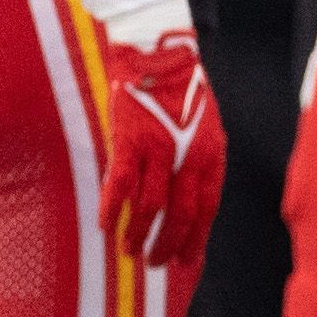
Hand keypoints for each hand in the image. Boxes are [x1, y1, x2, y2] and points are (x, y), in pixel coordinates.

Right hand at [99, 28, 225, 270]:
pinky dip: (112, 210)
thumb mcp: (205, 127)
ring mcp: (160, 150)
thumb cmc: (181, 89)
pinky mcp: (130, 141)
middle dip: (167, 245)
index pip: (207, 210)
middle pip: (181, 215)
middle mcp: (189, 157)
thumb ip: (199, 161)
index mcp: (212, 155)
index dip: (196, 240)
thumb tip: (188, 199)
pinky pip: (121, 187)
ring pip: (151, 208)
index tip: (186, 262)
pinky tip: (105, 224)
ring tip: (129, 250)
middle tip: (154, 263)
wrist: (158, 54)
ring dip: (139, 234)